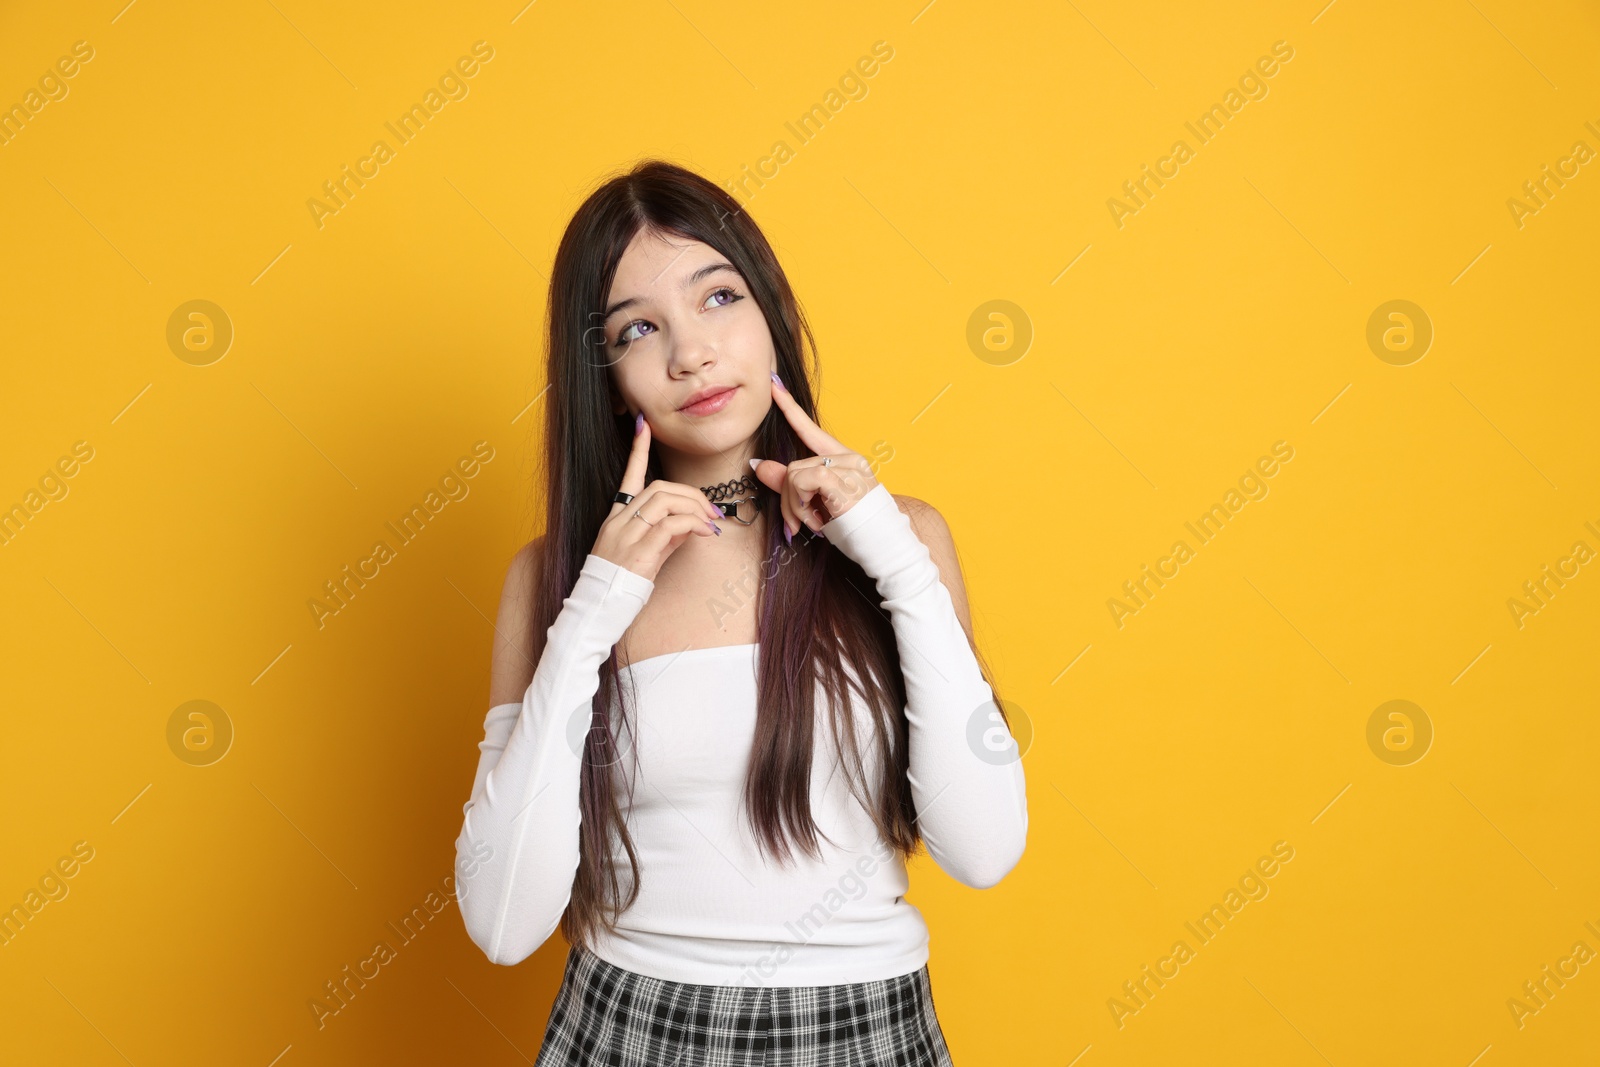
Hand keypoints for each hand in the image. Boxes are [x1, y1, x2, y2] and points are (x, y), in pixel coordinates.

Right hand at [592, 413, 724, 581]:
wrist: (596, 611)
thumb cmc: (620, 586)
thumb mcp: (646, 556)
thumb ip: (666, 537)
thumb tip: (692, 524)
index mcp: (616, 519)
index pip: (627, 477)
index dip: (637, 450)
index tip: (644, 425)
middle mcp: (618, 523)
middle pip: (658, 487)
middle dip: (690, 493)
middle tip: (711, 510)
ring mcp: (626, 536)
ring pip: (664, 501)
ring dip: (694, 507)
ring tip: (710, 522)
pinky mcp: (638, 553)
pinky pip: (670, 526)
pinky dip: (693, 524)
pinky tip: (705, 532)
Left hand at [750, 374, 879, 541]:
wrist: (886, 548)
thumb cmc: (855, 528)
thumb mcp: (818, 504)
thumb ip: (789, 484)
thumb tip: (759, 465)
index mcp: (845, 459)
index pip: (811, 429)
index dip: (789, 408)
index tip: (774, 386)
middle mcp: (848, 458)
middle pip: (792, 465)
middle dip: (787, 500)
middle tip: (797, 526)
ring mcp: (848, 467)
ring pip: (793, 474)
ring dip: (793, 506)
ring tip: (812, 526)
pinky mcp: (841, 479)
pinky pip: (802, 481)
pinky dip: (799, 503)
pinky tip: (816, 520)